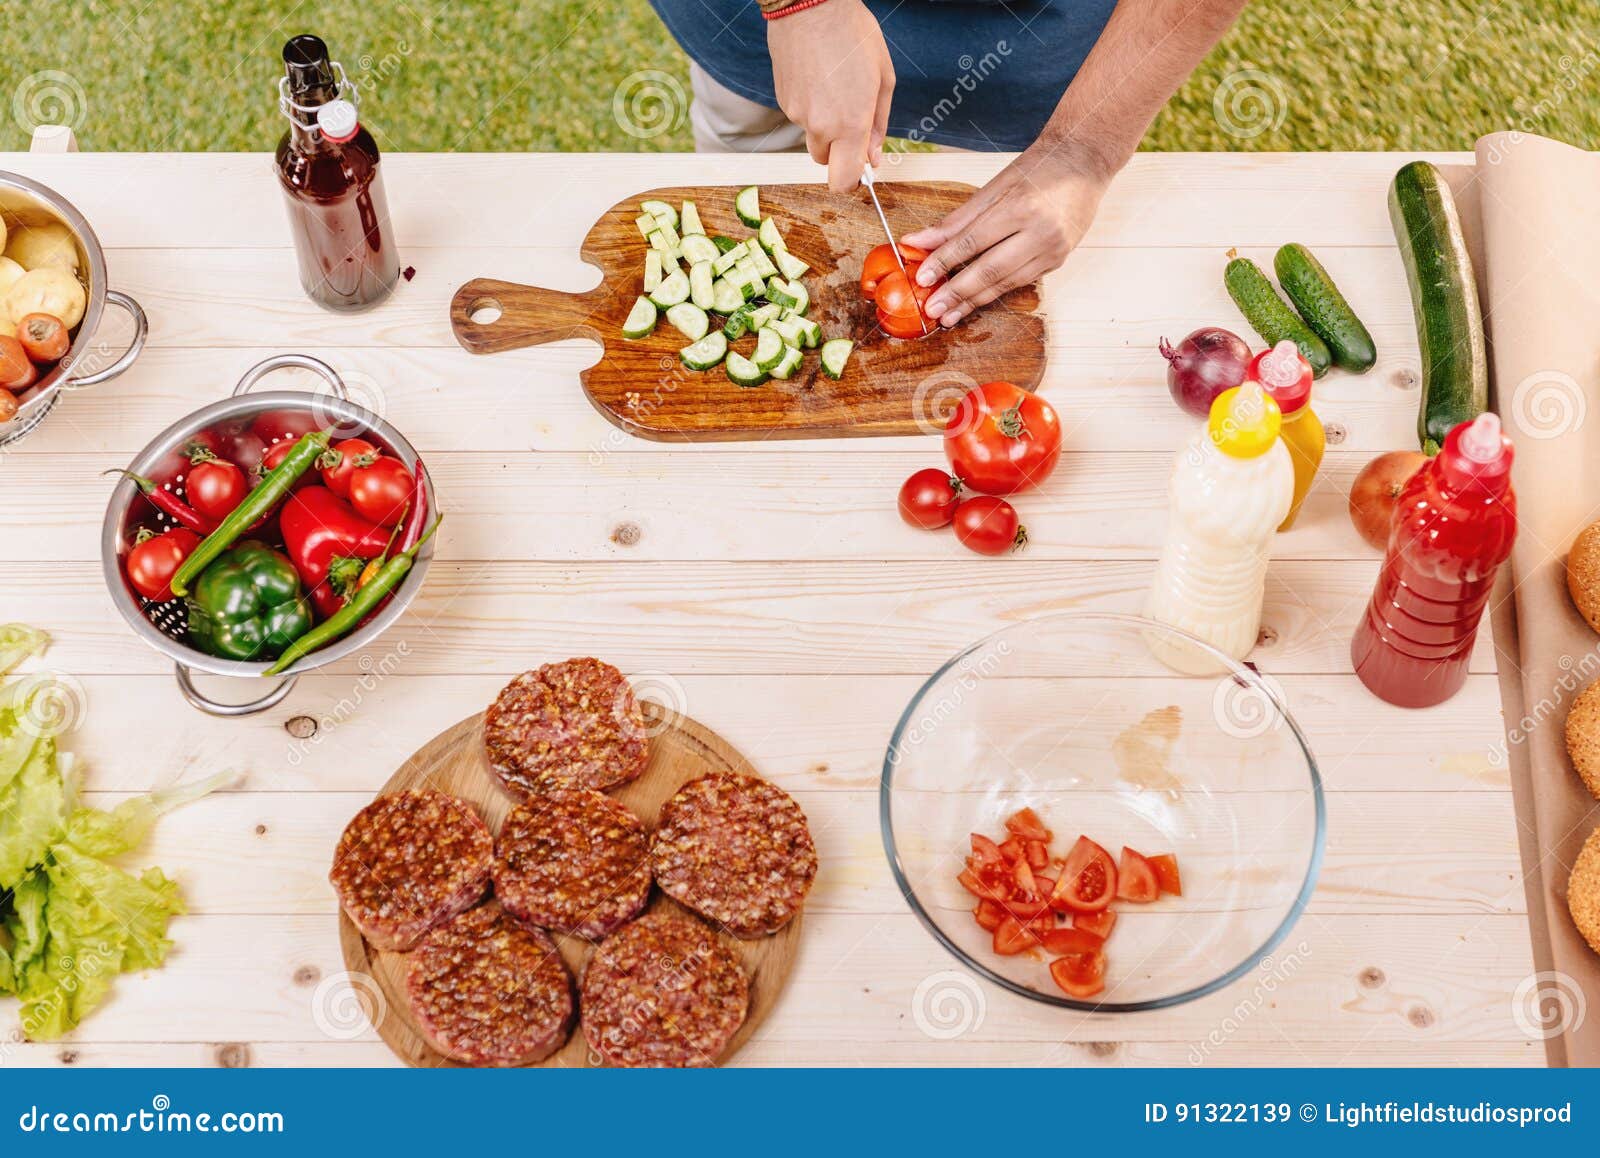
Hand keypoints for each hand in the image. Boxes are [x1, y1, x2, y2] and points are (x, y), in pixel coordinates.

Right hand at [767, 0, 892, 191]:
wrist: (809, 5)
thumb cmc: (853, 34)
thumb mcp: (882, 78)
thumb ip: (879, 124)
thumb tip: (873, 158)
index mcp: (851, 124)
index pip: (843, 180)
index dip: (852, 180)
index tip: (861, 169)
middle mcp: (820, 126)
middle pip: (826, 162)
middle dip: (839, 149)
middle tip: (851, 117)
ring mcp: (797, 114)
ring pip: (812, 136)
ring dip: (824, 124)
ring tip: (834, 86)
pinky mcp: (782, 101)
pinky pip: (799, 116)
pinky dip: (810, 106)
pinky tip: (818, 77)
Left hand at [900, 143, 1112, 326]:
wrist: (1086, 162)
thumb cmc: (1039, 168)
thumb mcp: (995, 186)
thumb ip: (957, 219)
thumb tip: (918, 240)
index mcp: (1020, 207)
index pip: (972, 242)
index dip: (944, 262)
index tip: (922, 278)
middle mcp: (1040, 233)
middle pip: (990, 271)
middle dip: (957, 293)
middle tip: (932, 309)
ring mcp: (1053, 251)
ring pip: (1006, 283)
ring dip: (974, 302)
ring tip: (949, 316)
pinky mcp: (1058, 261)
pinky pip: (1020, 281)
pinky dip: (995, 292)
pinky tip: (974, 302)